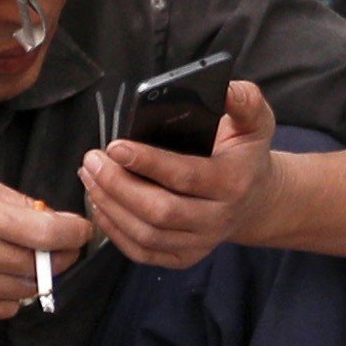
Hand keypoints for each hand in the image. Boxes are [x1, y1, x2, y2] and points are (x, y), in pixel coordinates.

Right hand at [0, 168, 96, 322]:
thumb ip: (12, 200)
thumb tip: (51, 217)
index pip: (48, 233)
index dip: (76, 233)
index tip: (82, 229)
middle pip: (42, 266)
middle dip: (61, 255)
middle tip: (62, 246)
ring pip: (27, 290)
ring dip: (36, 276)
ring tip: (24, 258)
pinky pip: (4, 309)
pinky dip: (12, 295)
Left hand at [80, 79, 274, 271]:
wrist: (255, 199)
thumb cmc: (246, 154)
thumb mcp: (255, 122)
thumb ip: (244, 101)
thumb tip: (224, 87)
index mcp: (233, 182)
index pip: (185, 176)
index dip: (147, 162)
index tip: (115, 146)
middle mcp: (218, 219)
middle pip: (160, 211)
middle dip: (118, 185)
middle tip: (93, 160)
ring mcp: (200, 243)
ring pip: (147, 234)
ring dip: (111, 206)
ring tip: (90, 177)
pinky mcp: (183, 257)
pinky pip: (142, 252)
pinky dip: (115, 231)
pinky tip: (100, 204)